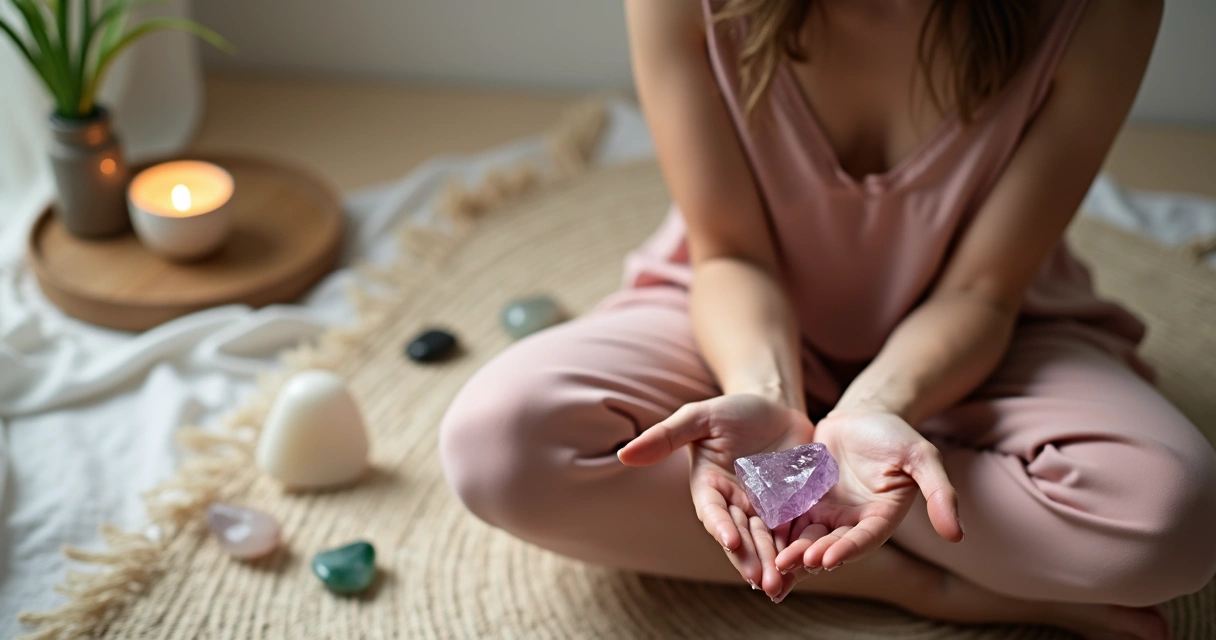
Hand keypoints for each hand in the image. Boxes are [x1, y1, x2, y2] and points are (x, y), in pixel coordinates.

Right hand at [617, 394, 811, 599]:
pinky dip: (797, 551)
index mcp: (710, 487)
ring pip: (767, 541)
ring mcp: (764, 509)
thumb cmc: (733, 410)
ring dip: (772, 564)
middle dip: (749, 557)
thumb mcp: (699, 417)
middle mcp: (735, 504)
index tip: (729, 540)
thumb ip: (665, 436)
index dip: (720, 526)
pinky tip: (805, 568)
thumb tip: (624, 453)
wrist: (774, 407)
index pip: (713, 511)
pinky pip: (794, 533)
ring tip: (780, 585)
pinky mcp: (791, 509)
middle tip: (760, 580)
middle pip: (741, 535)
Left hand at [774, 409, 962, 583]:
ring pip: (806, 537)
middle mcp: (853, 521)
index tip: (828, 559)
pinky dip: (777, 530)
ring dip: (791, 551)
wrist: (864, 413)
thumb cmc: (896, 433)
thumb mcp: (922, 457)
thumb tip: (957, 536)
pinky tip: (757, 536)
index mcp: (882, 517)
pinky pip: (789, 518)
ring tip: (773, 560)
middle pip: (831, 544)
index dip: (847, 550)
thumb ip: (940, 493)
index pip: (864, 539)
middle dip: (810, 556)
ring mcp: (827, 512)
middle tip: (788, 564)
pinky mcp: (805, 499)